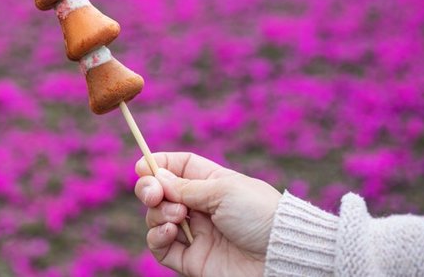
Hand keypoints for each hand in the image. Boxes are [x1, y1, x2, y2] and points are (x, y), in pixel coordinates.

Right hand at [134, 152, 281, 276]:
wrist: (281, 255)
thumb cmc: (260, 214)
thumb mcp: (223, 189)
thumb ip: (185, 185)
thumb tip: (155, 176)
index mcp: (210, 184)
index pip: (176, 168)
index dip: (157, 164)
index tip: (142, 166)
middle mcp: (199, 207)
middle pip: (160, 193)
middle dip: (150, 190)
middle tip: (154, 194)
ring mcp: (194, 234)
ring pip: (155, 218)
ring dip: (158, 213)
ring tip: (178, 216)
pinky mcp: (191, 260)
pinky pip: (160, 247)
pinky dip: (157, 237)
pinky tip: (169, 231)